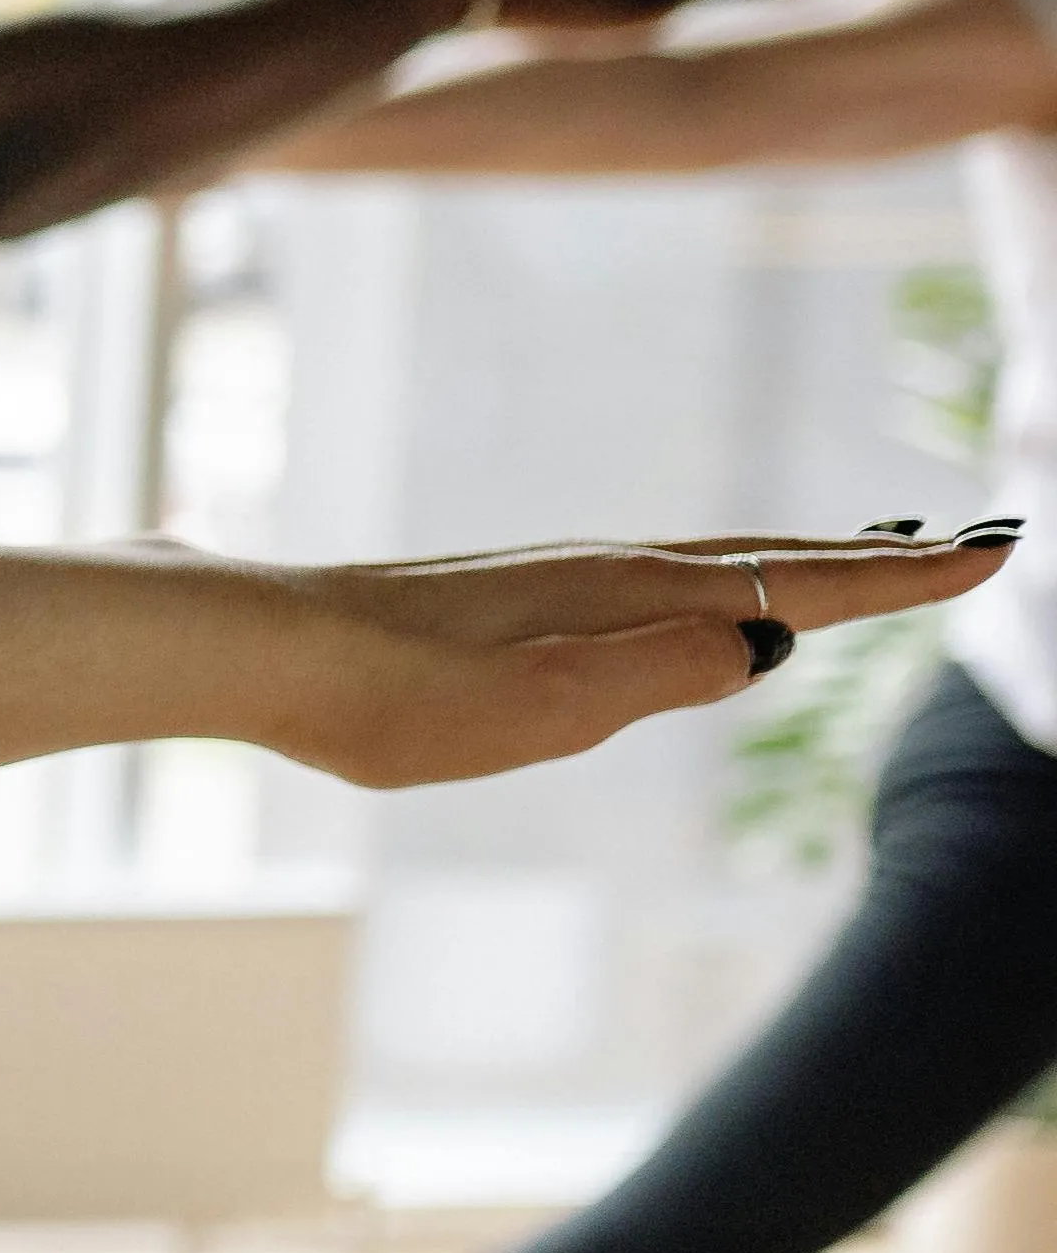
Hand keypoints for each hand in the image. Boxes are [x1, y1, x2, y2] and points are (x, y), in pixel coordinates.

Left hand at [266, 528, 1002, 787]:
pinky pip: (660, 580)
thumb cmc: (394, 695)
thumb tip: (765, 641)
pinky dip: (723, 575)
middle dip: (876, 558)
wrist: (267, 649)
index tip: (990, 556)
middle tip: (974, 544)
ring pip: (718, 563)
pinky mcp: (522, 597)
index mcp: (634, 596)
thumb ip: (659, 673)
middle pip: (772, 558)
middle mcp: (611, 570)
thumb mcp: (542, 707)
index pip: (796, 585)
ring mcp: (566, 577)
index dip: (896, 581)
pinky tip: (712, 598)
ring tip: (873, 555)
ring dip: (805, 559)